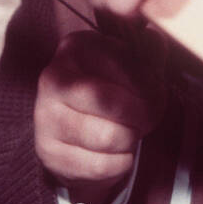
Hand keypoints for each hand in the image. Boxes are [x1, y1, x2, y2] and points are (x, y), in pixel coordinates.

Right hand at [34, 29, 162, 203]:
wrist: (76, 131)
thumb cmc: (110, 90)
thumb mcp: (131, 64)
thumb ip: (149, 50)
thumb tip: (156, 38)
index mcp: (76, 48)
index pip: (128, 68)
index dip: (153, 86)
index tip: (157, 93)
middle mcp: (53, 79)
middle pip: (117, 104)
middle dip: (144, 115)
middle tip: (147, 118)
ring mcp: (46, 117)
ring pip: (109, 137)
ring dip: (130, 140)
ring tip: (129, 133)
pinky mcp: (48, 152)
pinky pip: (100, 165)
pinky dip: (119, 163)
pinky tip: (116, 152)